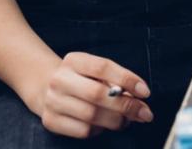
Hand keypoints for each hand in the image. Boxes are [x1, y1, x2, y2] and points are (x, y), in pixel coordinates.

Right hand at [36, 52, 152, 138]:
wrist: (46, 88)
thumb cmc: (81, 79)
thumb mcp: (94, 70)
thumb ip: (116, 80)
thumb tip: (139, 99)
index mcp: (74, 60)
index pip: (103, 67)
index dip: (127, 79)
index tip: (145, 92)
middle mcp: (60, 79)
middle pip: (98, 94)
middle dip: (126, 106)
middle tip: (144, 113)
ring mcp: (53, 101)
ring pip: (92, 116)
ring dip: (116, 120)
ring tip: (127, 120)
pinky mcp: (51, 121)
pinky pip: (83, 130)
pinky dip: (100, 129)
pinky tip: (104, 124)